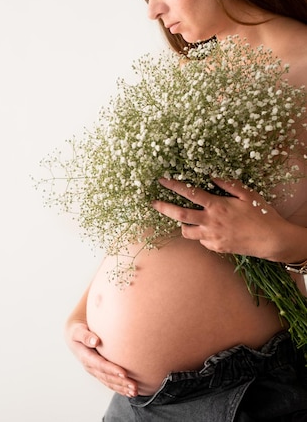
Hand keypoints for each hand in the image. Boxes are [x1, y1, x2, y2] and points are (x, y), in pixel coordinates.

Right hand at [65, 320, 137, 396]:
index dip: (111, 369)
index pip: (99, 364)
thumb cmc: (78, 332)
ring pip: (109, 382)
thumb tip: (95, 341)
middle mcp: (90, 366)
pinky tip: (129, 393)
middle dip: (120, 382)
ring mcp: (95, 371)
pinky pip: (109, 383)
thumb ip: (85, 336)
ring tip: (134, 392)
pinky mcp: (99, 373)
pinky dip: (119, 388)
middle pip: (106, 376)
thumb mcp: (78, 331)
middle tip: (134, 386)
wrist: (74, 337)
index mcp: (85, 356)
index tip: (124, 373)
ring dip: (122, 388)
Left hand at [151, 178, 286, 258]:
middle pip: (180, 216)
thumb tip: (212, 177)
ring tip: (187, 219)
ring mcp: (211, 237)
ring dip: (183, 224)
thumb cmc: (262, 214)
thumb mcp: (247, 194)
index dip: (174, 186)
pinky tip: (210, 230)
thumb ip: (228, 184)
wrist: (272, 240)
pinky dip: (200, 234)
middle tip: (153, 203)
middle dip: (164, 208)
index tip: (162, 181)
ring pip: (187, 232)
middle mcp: (210, 222)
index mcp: (217, 206)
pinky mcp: (215, 248)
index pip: (190, 194)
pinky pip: (201, 240)